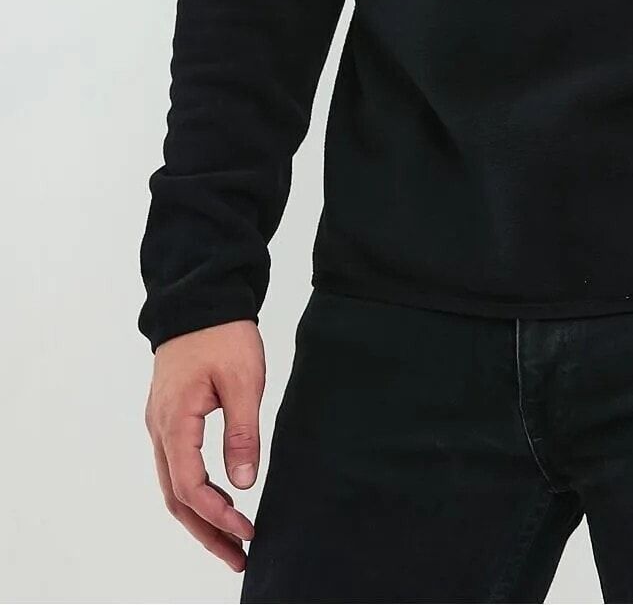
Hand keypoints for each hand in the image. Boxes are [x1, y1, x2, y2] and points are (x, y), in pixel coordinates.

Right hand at [144, 319, 264, 574]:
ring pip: (174, 485)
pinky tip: (218, 502)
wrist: (200, 298)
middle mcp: (160, 429)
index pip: (190, 486)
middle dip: (206, 532)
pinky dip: (195, 493)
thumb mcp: (242, 380)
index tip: (247, 530)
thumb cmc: (222, 334)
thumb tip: (243, 484)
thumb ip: (241, 433)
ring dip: (200, 517)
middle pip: (176, 497)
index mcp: (174, 422)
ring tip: (231, 541)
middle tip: (237, 558)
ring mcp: (161, 424)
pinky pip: (177, 467)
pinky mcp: (170, 418)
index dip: (217, 515)